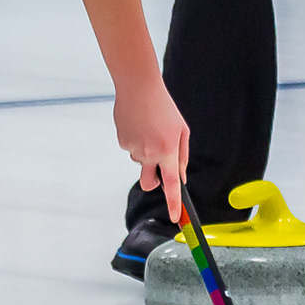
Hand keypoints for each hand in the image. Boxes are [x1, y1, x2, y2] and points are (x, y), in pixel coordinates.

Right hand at [115, 73, 189, 223]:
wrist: (138, 87)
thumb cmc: (163, 107)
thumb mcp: (181, 130)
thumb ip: (181, 156)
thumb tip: (179, 176)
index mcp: (167, 151)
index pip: (171, 185)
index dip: (173, 204)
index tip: (175, 218)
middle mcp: (149, 153)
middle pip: (149, 183)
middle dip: (153, 183)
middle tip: (159, 170)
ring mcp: (133, 148)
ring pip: (141, 162)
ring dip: (146, 153)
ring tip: (150, 130)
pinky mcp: (122, 140)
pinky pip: (132, 148)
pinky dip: (136, 141)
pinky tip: (139, 125)